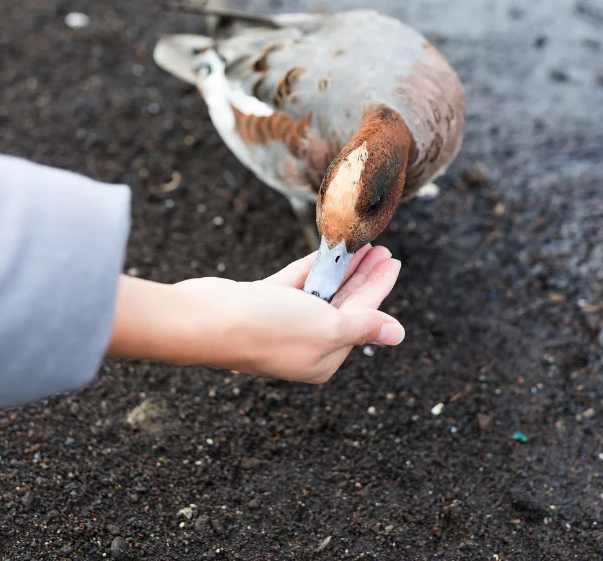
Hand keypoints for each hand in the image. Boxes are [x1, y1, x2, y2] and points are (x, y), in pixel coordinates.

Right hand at [107, 245, 403, 383]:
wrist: (206, 320)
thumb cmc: (268, 329)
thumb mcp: (327, 328)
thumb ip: (363, 326)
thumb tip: (397, 333)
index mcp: (323, 359)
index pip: (362, 317)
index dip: (379, 287)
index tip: (393, 260)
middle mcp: (304, 344)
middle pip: (344, 305)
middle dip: (364, 277)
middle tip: (382, 248)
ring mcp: (280, 323)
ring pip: (320, 292)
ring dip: (341, 269)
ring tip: (361, 244)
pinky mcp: (260, 303)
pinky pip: (294, 283)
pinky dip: (312, 267)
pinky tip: (327, 250)